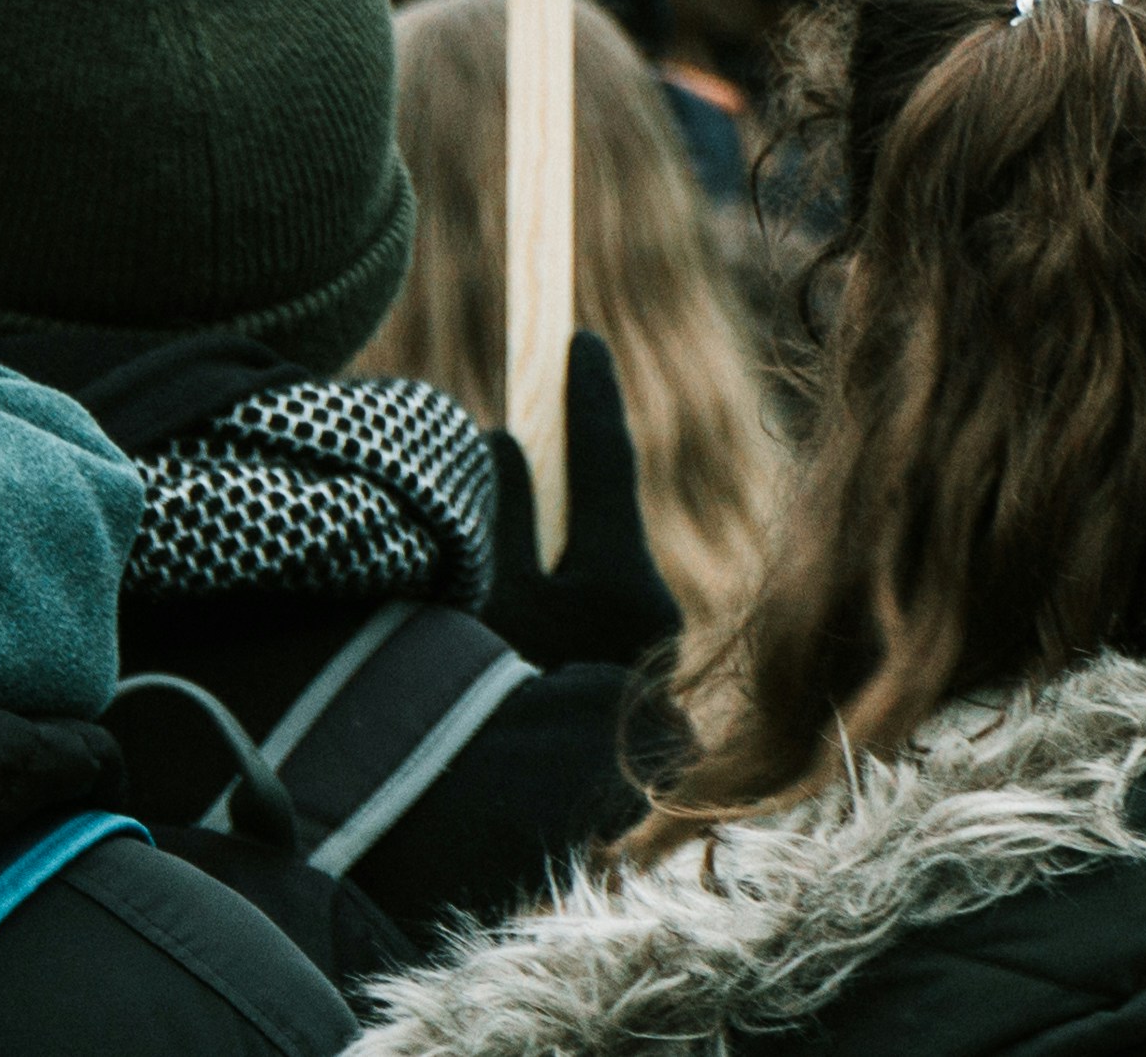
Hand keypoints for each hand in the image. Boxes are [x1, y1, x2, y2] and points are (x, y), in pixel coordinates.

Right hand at [482, 330, 682, 670]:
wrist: (559, 807)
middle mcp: (652, 600)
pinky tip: (540, 581)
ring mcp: (650, 637)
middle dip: (578, 454)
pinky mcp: (637, 663)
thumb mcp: (493, 596)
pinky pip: (604, 592)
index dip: (589, 393)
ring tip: (525, 508)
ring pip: (605, 552)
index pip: (604, 459)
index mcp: (621, 575)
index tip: (581, 337)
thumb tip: (505, 442)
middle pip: (607, 505)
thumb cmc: (510, 698)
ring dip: (569, 521)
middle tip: (556, 393)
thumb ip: (502, 509)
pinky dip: (572, 567)